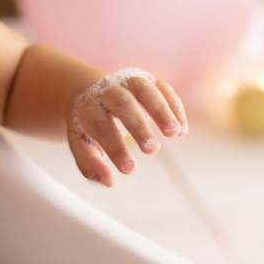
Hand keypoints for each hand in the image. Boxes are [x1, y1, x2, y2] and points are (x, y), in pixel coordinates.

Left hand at [67, 70, 186, 187]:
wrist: (89, 94)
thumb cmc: (88, 126)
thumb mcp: (82, 145)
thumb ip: (91, 165)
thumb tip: (109, 182)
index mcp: (88, 108)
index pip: (100, 125)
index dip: (115, 147)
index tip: (129, 169)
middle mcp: (107, 92)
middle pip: (122, 102)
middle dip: (137, 125)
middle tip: (151, 149)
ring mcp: (127, 83)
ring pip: (144, 88)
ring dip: (161, 109)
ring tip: (175, 133)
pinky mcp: (147, 81)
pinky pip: (162, 88)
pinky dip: (174, 105)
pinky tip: (182, 129)